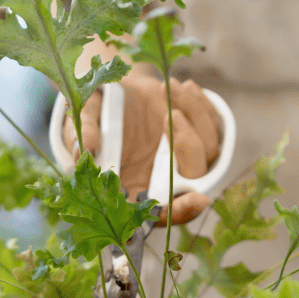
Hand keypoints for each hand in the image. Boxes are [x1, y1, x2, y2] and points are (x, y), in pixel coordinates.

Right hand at [63, 75, 220, 223]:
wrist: (114, 85)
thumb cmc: (95, 110)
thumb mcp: (82, 118)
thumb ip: (83, 135)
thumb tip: (83, 152)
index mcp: (134, 186)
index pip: (162, 212)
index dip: (180, 210)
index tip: (197, 198)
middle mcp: (164, 177)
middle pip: (194, 178)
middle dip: (188, 146)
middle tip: (171, 114)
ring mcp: (184, 157)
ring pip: (210, 149)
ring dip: (195, 115)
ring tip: (170, 87)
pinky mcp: (198, 134)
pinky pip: (215, 126)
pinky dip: (203, 105)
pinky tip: (183, 87)